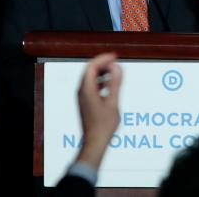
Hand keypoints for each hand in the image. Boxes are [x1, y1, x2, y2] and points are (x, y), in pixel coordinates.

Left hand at [76, 53, 122, 170]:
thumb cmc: (104, 125)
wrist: (94, 142)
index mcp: (86, 89)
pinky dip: (100, 81)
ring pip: (90, 78)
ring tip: (114, 72)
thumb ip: (114, 83)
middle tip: (116, 62)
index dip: (103, 59)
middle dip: (102, 64)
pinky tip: (109, 85)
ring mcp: (82, 97)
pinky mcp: (85, 102)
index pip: (92, 66)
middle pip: (89, 70)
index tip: (115, 56)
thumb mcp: (113, 102)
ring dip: (102, 72)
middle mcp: (82, 91)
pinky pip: (91, 86)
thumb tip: (116, 67)